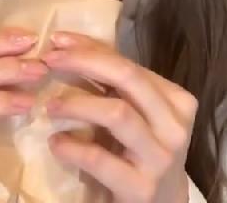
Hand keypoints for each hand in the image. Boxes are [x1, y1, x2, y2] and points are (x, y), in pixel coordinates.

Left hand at [41, 32, 197, 202]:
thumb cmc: (142, 157)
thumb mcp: (138, 119)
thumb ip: (117, 89)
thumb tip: (70, 47)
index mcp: (178, 101)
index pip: (131, 65)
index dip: (92, 49)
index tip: (57, 40)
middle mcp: (175, 126)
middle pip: (128, 78)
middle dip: (85, 62)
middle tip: (48, 60)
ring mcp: (161, 158)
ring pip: (118, 113)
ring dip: (77, 104)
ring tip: (50, 106)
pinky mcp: (141, 188)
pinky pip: (100, 159)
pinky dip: (72, 147)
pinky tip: (55, 143)